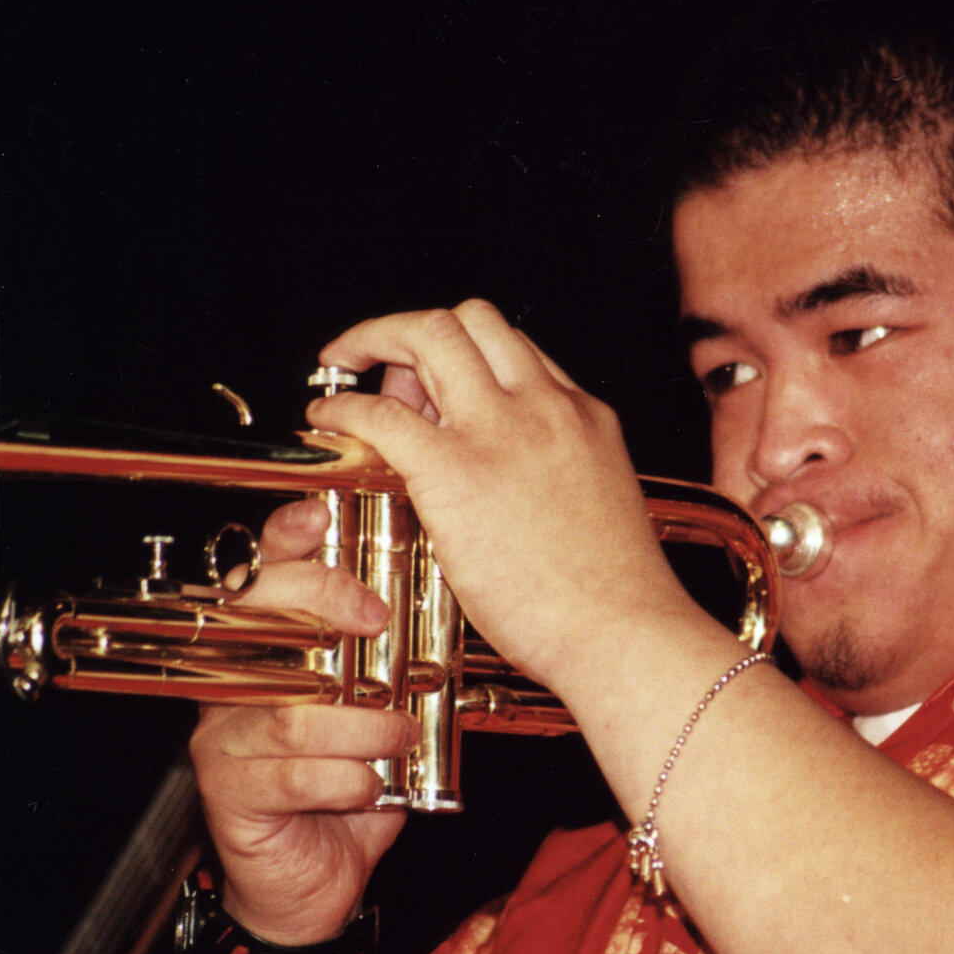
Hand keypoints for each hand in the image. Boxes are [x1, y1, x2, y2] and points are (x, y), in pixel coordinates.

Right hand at [192, 498, 413, 943]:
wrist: (315, 888)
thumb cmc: (349, 789)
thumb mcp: (379, 716)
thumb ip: (392, 669)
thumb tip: (442, 624)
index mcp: (268, 650)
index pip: (262, 574)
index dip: (286, 539)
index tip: (321, 513)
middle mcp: (233, 683)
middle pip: (257, 617)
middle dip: (321, 603)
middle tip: (377, 621)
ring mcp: (223, 737)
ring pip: (289, 711)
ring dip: (358, 723)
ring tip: (399, 737)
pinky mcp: (227, 791)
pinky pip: (289, 773)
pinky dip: (343, 777)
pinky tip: (370, 786)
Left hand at [305, 301, 705, 694]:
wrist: (624, 634)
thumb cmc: (615, 598)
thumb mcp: (595, 508)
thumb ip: (553, 476)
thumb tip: (499, 480)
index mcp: (584, 416)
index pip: (516, 349)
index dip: (466, 355)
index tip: (435, 383)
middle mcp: (545, 405)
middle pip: (472, 319)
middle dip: (415, 328)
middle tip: (378, 353)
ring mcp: (501, 430)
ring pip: (429, 335)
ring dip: (376, 338)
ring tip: (344, 366)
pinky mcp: (455, 470)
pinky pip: (381, 413)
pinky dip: (343, 406)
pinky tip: (328, 420)